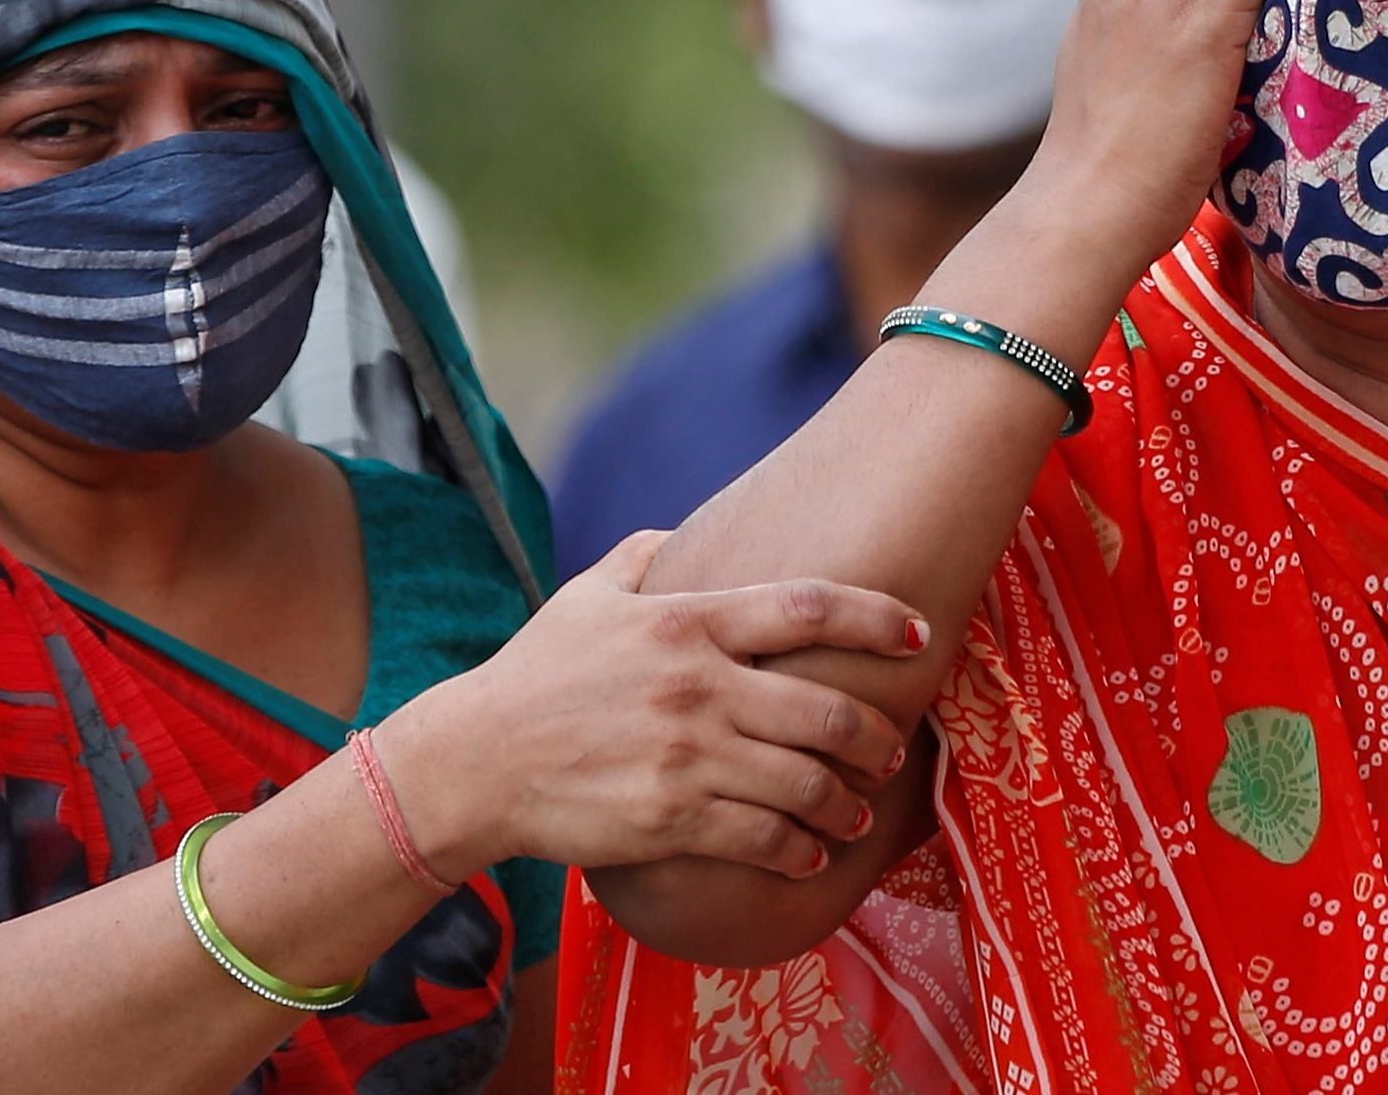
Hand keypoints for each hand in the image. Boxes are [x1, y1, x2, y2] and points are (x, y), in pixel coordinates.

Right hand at [379, 532, 926, 880]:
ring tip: (856, 811)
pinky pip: (763, 838)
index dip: (876, 618)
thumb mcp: (585, 598)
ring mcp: (688, 756)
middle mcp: (699, 686)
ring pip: (806, 783)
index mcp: (688, 622)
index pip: (808, 608)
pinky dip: (799, 850)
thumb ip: (643, 559)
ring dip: (846, 803)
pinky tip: (809, 854)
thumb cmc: (533, 676)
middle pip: (827, 711)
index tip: (916, 632)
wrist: (471, 763)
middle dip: (876, 736)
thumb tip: (676, 534)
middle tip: (890, 749)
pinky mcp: (671, 819)